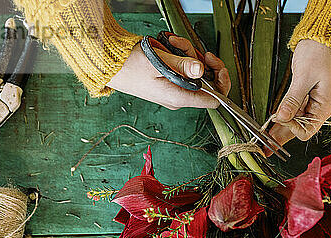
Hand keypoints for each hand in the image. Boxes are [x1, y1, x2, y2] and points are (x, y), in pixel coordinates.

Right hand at [107, 35, 229, 109]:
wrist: (109, 65)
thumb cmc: (128, 65)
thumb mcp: (158, 61)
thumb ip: (182, 65)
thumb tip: (201, 69)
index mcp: (178, 98)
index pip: (214, 100)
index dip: (221, 83)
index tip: (217, 65)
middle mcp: (178, 98)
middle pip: (207, 82)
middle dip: (203, 61)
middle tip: (194, 49)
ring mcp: (174, 91)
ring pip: (195, 72)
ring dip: (189, 54)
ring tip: (174, 43)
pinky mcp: (169, 82)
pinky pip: (183, 69)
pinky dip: (180, 55)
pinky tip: (169, 45)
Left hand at [266, 40, 330, 154]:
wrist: (326, 36)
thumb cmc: (321, 53)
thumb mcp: (305, 77)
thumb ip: (293, 99)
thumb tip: (282, 117)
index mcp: (325, 106)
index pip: (307, 130)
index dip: (292, 128)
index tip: (280, 118)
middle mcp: (320, 107)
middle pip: (298, 129)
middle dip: (281, 137)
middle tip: (264, 148)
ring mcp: (312, 101)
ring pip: (294, 121)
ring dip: (280, 129)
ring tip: (264, 140)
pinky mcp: (305, 94)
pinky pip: (293, 110)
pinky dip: (282, 116)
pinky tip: (272, 124)